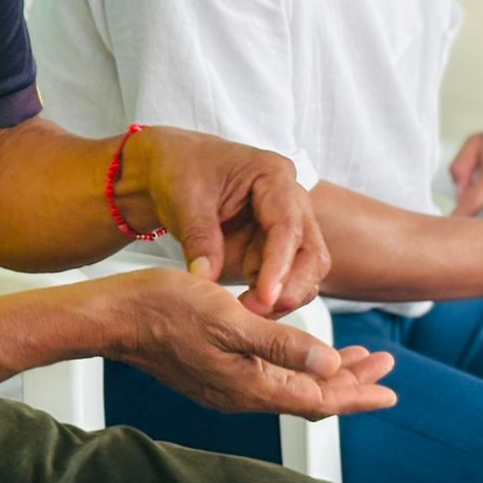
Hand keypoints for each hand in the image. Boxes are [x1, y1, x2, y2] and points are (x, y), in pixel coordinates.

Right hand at [106, 268, 396, 419]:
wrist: (114, 316)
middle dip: (350, 379)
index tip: (390, 387)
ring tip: (352, 356)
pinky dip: (292, 358)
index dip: (358, 391)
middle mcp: (241, 390)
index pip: (319, 398)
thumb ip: (281, 344)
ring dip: (324, 369)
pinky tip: (296, 343)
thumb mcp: (230, 318)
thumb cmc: (164, 309)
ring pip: (289, 380)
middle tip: (384, 364)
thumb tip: (327, 364)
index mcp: (250, 383)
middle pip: (309, 393)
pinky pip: (266, 369)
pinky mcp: (213, 367)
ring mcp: (226, 381)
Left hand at [138, 127, 328, 317]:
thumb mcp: (184, 200)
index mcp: (273, 175)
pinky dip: (271, 299)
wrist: (171, 170)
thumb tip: (204, 278)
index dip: (279, 264)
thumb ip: (199, 239)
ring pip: (305, 272)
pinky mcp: (274, 251)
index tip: (265, 296)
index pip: (288, 226)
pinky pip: (286, 282)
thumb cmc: (181, 171)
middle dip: (290, 287)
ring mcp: (287, 228)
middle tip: (256, 311)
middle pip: (311, 253)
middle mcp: (291, 201)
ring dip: (282, 298)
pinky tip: (247, 310)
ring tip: (247, 313)